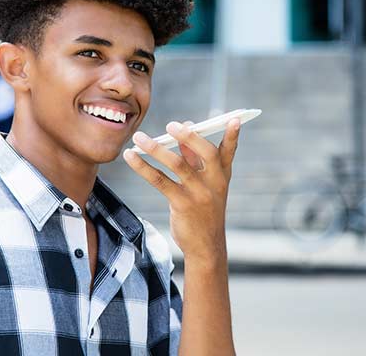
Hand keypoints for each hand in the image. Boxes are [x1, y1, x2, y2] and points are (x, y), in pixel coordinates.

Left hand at [123, 119, 240, 263]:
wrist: (205, 246)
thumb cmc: (204, 211)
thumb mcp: (206, 186)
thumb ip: (196, 160)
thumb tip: (184, 132)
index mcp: (222, 175)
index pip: (229, 151)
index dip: (233, 135)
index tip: (235, 118)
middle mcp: (214, 182)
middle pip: (205, 153)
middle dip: (188, 136)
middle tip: (171, 125)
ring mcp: (199, 194)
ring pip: (177, 164)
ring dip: (155, 148)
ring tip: (139, 137)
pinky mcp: (182, 204)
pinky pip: (159, 180)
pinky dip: (143, 166)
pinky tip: (131, 156)